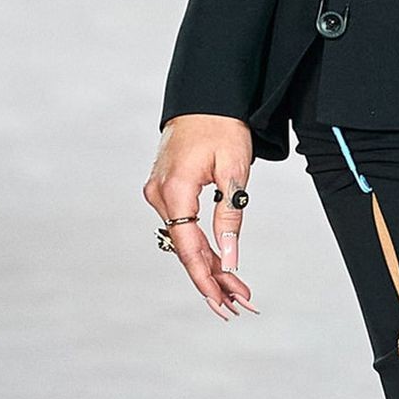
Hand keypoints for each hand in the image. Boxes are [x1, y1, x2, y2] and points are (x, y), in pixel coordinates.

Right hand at [143, 116, 259, 319]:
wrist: (206, 94)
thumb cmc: (221, 125)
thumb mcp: (234, 170)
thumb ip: (229, 215)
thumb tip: (229, 257)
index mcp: (174, 190)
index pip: (189, 248)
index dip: (206, 279)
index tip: (222, 303)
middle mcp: (159, 195)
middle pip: (185, 249)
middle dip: (212, 278)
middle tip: (240, 302)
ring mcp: (158, 191)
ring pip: (184, 239)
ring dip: (208, 263)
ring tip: (235, 287)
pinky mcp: (164, 188)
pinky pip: (181, 224)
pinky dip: (199, 243)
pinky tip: (217, 261)